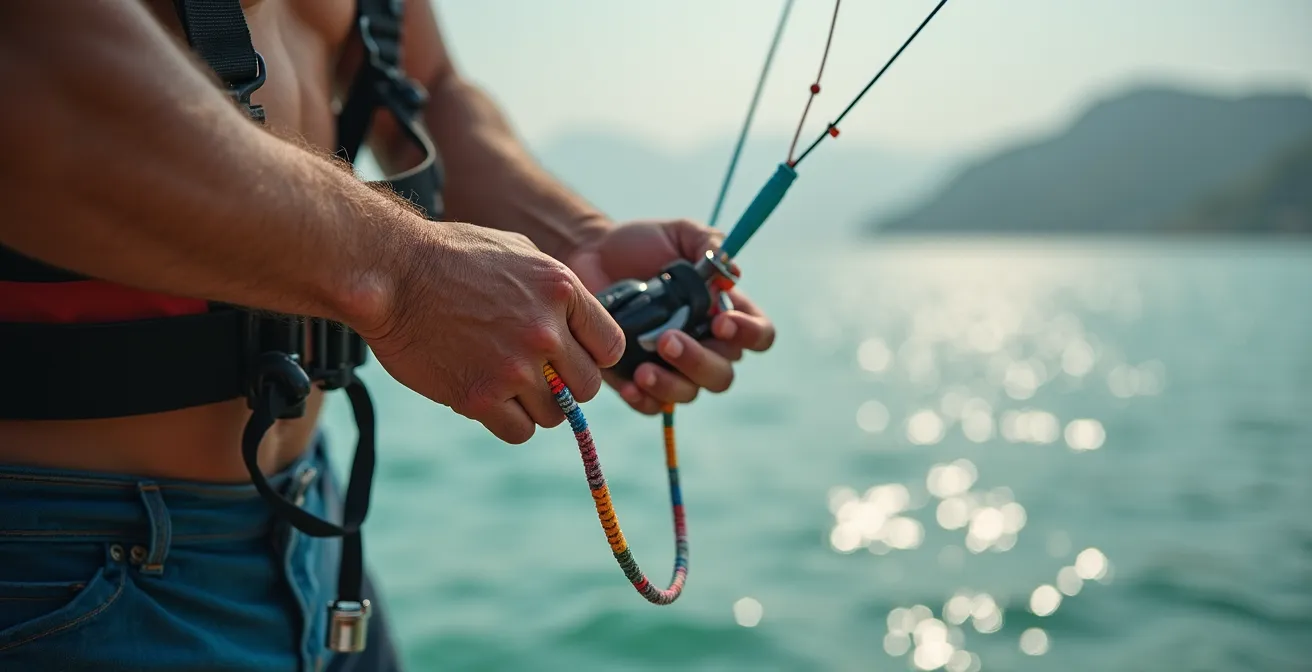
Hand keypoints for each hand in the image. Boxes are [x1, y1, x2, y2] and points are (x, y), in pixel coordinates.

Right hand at [358, 221, 624, 442]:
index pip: (611, 346)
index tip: (571, 357)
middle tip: (537, 377)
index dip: (592, 356)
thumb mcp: (517, 250)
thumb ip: (555, 289)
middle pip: (587, 388)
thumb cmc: (449, 256)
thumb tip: (580, 320)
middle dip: (565, 386)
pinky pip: (520, 431)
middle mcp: (545, 330)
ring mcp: (515, 367)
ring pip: (555, 415)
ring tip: (506, 385)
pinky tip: (488, 400)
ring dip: (535, 407)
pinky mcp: (481, 396)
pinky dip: (508, 422)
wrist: (391, 272)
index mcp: (560, 290)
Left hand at [565, 219, 776, 413]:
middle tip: (667, 340)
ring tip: (644, 369)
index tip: (720, 320)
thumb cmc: (641, 244)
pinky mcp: (638, 380)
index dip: (749, 335)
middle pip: (723, 373)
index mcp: (724, 312)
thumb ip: (708, 244)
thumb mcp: (679, 233)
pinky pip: (651, 405)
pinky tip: (630, 385)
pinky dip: (644, 400)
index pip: (758, 335)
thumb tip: (732, 275)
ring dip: (671, 385)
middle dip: (699, 361)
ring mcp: (672, 367)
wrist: (590, 254)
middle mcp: (704, 345)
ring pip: (689, 393)